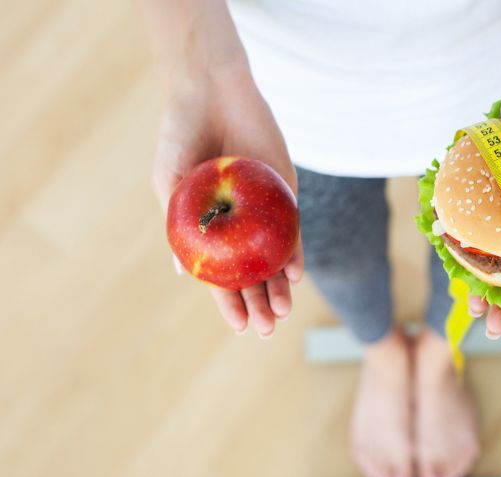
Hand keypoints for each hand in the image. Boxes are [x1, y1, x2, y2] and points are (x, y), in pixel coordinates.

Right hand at [152, 64, 302, 338]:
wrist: (211, 89)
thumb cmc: (181, 133)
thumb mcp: (170, 181)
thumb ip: (177, 224)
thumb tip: (183, 274)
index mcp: (208, 230)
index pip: (222, 277)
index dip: (231, 304)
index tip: (241, 327)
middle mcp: (238, 227)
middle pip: (253, 274)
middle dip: (260, 304)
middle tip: (267, 329)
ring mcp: (264, 212)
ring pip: (275, 259)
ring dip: (279, 288)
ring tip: (282, 313)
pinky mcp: (285, 194)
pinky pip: (293, 229)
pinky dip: (295, 253)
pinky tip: (295, 275)